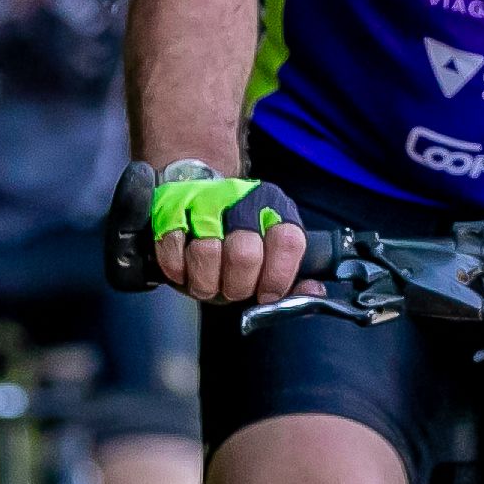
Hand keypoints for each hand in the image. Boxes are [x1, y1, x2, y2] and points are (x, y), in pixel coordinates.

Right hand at [111, 158, 305, 303]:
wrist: (195, 189)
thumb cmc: (234, 236)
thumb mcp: (268, 253)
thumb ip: (292, 279)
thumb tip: (313, 295)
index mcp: (274, 209)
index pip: (288, 241)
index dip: (277, 277)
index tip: (267, 294)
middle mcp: (243, 200)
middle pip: (244, 254)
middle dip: (236, 286)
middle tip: (231, 290)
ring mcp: (205, 201)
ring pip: (207, 252)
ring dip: (205, 282)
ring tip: (208, 283)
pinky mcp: (171, 208)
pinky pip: (172, 247)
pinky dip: (177, 269)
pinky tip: (184, 270)